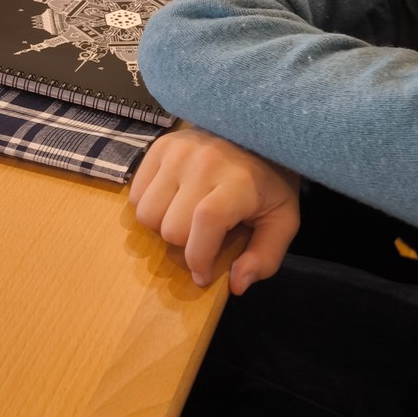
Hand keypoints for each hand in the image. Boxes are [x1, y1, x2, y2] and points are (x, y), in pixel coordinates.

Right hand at [130, 127, 300, 293]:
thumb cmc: (269, 183)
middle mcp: (204, 162)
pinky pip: (134, 194)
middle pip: (170, 228)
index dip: (199, 258)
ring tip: (186, 216)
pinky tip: (173, 199)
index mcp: (239, 182)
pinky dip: (149, 206)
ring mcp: (178, 151)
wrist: (256, 131)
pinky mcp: (160, 146)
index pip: (205, 222)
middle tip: (202, 236)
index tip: (204, 274)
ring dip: (163, 226)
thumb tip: (235, 285)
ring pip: (146, 213)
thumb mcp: (283, 221)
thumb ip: (265, 258)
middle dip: (185, 244)